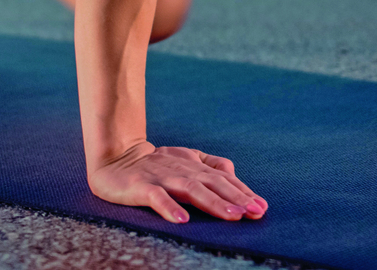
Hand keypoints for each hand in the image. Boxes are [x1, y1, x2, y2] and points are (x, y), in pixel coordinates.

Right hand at [88, 141, 267, 223]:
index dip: (243, 192)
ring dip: (213, 202)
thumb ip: (210, 165)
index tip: (261, 207)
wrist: (115, 157)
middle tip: (255, 212)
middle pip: (213, 183)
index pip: (223, 179)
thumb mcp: (186, 160)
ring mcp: (161, 178)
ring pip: (191, 189)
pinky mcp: (140, 187)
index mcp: (194, 165)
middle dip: (236, 198)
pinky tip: (182, 220)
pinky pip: (156, 197)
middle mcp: (182, 170)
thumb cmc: (155, 163)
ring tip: (232, 215)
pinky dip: (169, 208)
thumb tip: (233, 175)